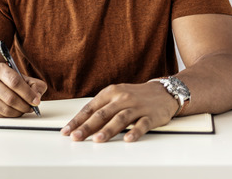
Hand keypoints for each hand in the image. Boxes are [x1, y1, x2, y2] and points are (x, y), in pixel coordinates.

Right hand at [0, 62, 46, 117]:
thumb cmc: (9, 82)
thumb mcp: (23, 78)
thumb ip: (35, 84)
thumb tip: (37, 96)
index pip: (15, 82)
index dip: (28, 93)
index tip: (36, 100)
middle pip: (10, 98)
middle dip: (25, 105)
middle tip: (32, 107)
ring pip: (6, 109)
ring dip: (19, 112)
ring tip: (24, 109)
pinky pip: (2, 116)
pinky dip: (12, 116)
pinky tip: (16, 111)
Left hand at [60, 82, 177, 142]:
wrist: (163, 92)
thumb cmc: (135, 95)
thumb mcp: (116, 96)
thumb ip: (101, 108)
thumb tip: (82, 123)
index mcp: (110, 92)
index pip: (90, 108)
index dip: (78, 120)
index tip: (67, 130)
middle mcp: (122, 98)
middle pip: (102, 114)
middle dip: (87, 127)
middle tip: (76, 137)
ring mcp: (137, 107)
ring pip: (120, 118)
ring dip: (108, 130)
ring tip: (97, 139)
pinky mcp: (151, 115)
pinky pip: (142, 124)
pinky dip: (135, 132)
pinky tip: (128, 139)